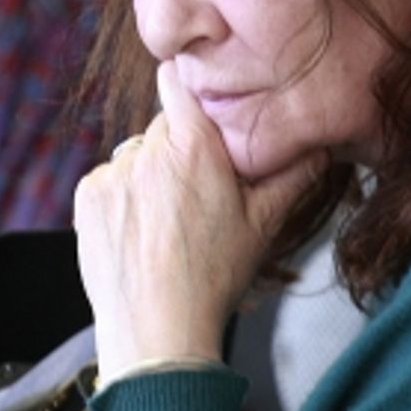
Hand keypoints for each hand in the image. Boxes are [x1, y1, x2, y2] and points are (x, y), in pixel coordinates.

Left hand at [74, 60, 326, 384]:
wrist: (158, 330)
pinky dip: (121, 198)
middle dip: (179, 148)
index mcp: (194, 146)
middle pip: (163, 127)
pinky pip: (108, 180)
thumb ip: (294, 175)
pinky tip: (140, 233)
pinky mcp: (87, 197)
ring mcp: (113, 173)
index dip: (189, 90)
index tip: (199, 109)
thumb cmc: (215, 277)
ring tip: (166, 223)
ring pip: (135, 155)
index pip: (177, 80)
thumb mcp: (264, 225)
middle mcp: (148, 150)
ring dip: (148, 175)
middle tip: (196, 194)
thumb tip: (323, 144)